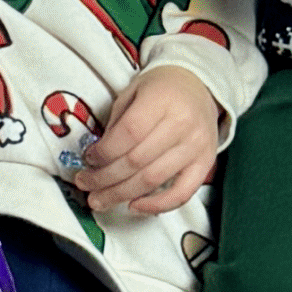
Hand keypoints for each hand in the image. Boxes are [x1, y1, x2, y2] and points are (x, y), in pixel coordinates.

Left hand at [78, 67, 220, 215]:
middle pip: (137, 161)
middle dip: (105, 178)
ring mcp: (196, 146)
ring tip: (100, 199)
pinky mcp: (205, 163)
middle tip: (86, 184)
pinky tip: (135, 206)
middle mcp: (182, 124)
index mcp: (161, 100)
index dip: (104, 152)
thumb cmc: (161, 89)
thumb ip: (116, 124)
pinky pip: (182, 193)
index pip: (128, 133)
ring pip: (153, 180)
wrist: (197, 85)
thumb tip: (97, 160)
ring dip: (122, 194)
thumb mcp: (132, 92)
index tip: (88, 159)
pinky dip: (157, 205)